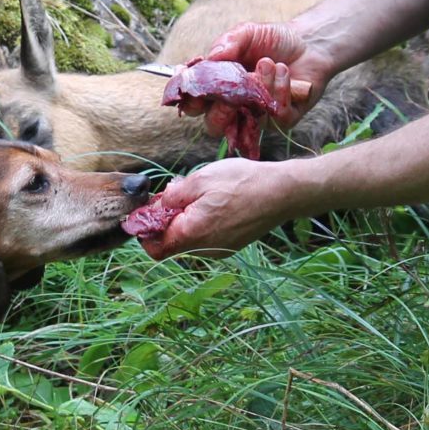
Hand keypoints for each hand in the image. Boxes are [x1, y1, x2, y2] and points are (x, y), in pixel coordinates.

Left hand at [139, 159, 293, 259]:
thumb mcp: (199, 180)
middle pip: (171, 244)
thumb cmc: (242, 183)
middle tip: (173, 196)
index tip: (146, 212)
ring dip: (184, 222)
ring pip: (189, 241)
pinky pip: (206, 238)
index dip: (144, 232)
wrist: (283, 192)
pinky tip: (212, 203)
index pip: (155, 248)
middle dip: (165, 222)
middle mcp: (205, 248)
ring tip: (197, 196)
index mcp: (192, 234)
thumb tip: (157, 206)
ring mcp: (220, 249)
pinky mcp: (231, 245)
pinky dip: (200, 224)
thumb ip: (172, 195)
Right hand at [203, 22, 332, 131]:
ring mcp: (258, 115)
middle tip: (230, 91)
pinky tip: (283, 70)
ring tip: (268, 62)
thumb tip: (211, 57)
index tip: (195, 87)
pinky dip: (279, 89)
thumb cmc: (272, 39)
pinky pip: (275, 115)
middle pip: (214, 125)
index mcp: (218, 88)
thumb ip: (227, 42)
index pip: (195, 104)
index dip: (191, 100)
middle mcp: (235, 106)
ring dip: (257, 88)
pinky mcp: (282, 119)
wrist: (309, 42)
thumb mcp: (246, 33)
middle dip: (220, 110)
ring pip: (247, 119)